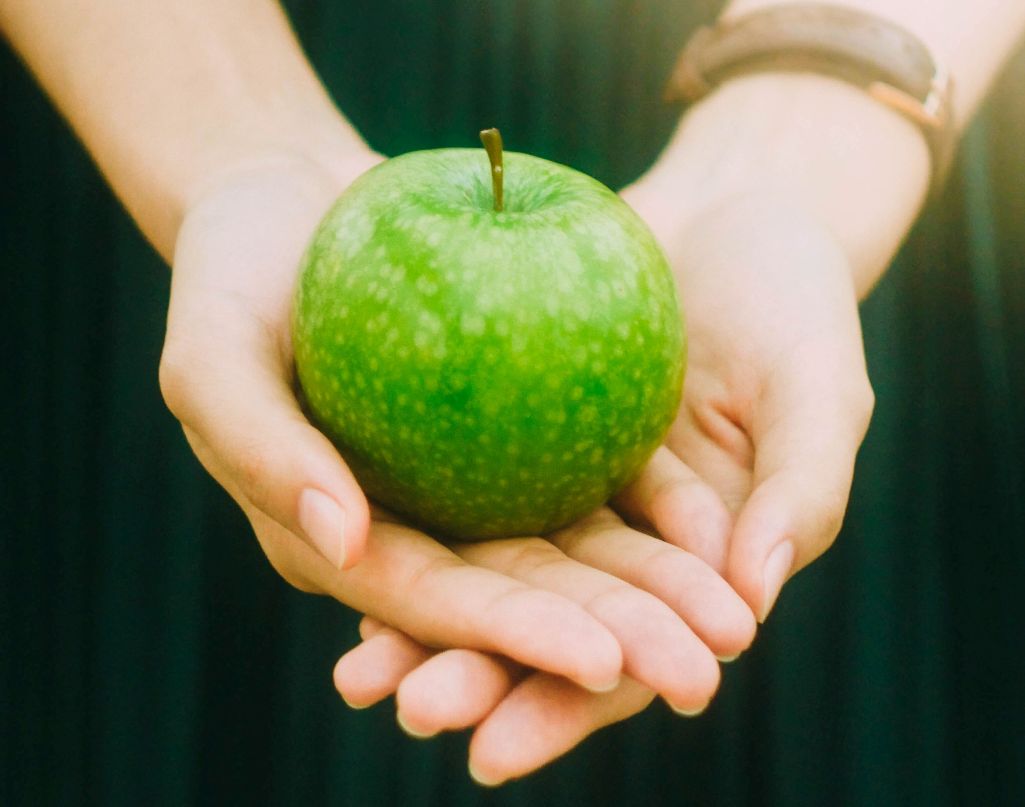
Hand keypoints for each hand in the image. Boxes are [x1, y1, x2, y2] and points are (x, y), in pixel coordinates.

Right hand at [158, 148, 752, 697]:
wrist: (290, 200)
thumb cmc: (231, 274)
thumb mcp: (212, 354)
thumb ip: (261, 449)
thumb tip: (341, 540)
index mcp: (338, 539)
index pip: (428, 603)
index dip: (513, 639)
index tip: (604, 663)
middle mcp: (411, 529)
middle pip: (515, 594)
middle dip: (610, 641)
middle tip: (703, 677)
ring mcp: (466, 483)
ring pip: (568, 548)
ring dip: (651, 592)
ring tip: (734, 628)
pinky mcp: (510, 430)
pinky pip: (586, 469)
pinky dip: (650, 507)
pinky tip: (719, 532)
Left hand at [333, 184, 873, 784]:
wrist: (734, 210)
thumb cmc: (795, 299)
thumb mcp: (820, 390)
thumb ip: (802, 494)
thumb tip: (755, 602)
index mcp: (695, 567)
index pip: (628, 661)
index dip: (565, 709)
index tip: (494, 753)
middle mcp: (619, 542)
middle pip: (541, 629)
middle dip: (474, 678)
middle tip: (408, 709)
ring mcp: (566, 486)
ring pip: (489, 571)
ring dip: (423, 625)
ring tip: (357, 674)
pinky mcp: (521, 429)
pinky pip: (462, 485)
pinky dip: (413, 523)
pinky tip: (350, 551)